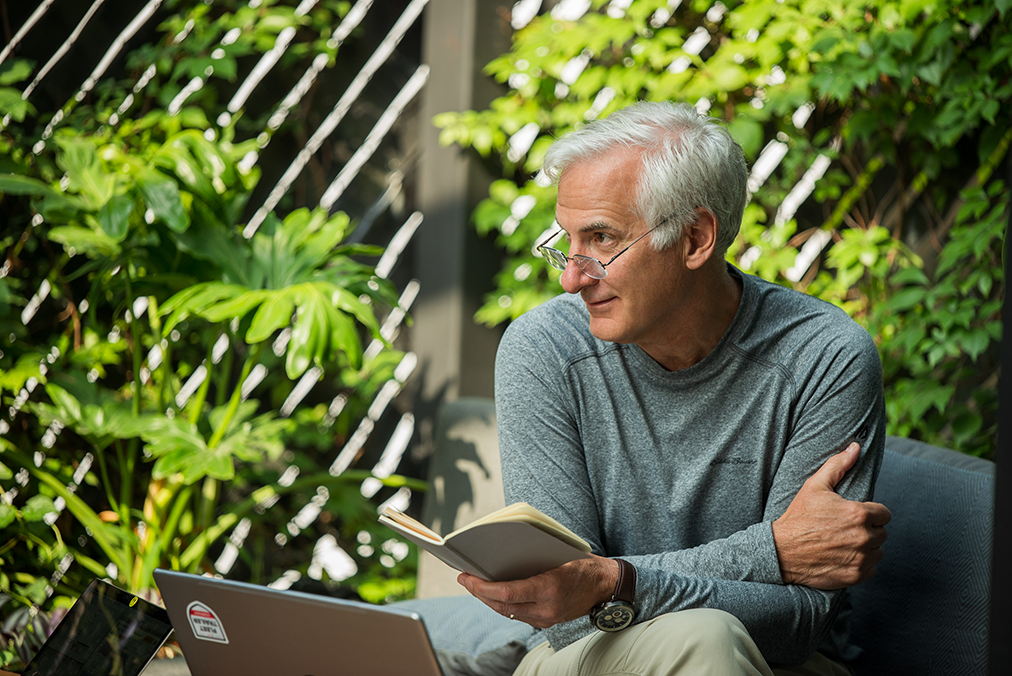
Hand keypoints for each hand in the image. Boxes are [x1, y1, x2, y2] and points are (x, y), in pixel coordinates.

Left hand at [457, 555, 617, 628]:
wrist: (606, 585)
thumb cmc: (583, 563)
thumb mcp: (558, 554)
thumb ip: (531, 558)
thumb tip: (499, 554)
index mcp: (549, 588)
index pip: (507, 593)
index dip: (482, 587)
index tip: (466, 576)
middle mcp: (546, 608)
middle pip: (503, 605)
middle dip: (479, 593)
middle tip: (464, 578)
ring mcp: (546, 618)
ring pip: (508, 612)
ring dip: (488, 600)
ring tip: (473, 585)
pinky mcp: (547, 621)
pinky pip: (518, 614)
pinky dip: (503, 603)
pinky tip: (493, 593)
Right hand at [772, 443, 891, 588]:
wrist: (781, 551)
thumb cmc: (799, 516)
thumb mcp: (815, 486)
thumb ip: (838, 465)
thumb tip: (855, 447)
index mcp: (859, 514)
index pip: (884, 514)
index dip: (871, 513)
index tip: (855, 515)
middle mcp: (863, 537)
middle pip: (882, 533)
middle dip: (869, 530)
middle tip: (847, 529)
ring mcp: (860, 559)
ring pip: (879, 551)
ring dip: (868, 548)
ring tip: (846, 543)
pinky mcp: (855, 576)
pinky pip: (872, 569)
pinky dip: (862, 564)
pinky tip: (845, 556)